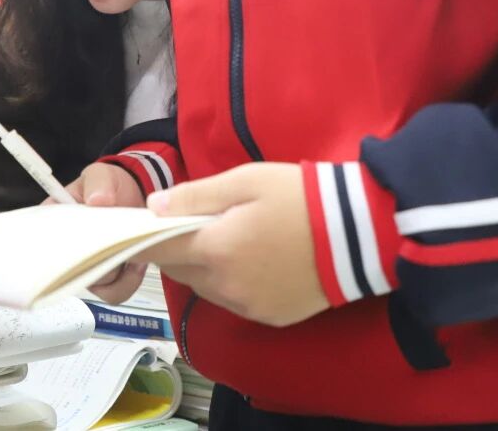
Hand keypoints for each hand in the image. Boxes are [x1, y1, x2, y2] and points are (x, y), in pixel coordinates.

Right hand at [45, 162, 147, 303]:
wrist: (137, 198)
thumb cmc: (109, 186)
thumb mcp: (101, 176)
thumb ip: (99, 184)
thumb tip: (97, 200)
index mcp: (53, 223)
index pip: (44, 244)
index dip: (62, 250)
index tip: (88, 243)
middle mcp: (63, 251)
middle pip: (69, 273)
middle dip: (97, 261)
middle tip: (118, 243)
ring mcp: (84, 268)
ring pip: (93, 286)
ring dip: (115, 271)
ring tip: (131, 251)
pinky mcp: (105, 281)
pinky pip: (112, 294)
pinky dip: (127, 281)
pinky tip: (136, 263)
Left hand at [139, 163, 328, 326]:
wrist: (361, 233)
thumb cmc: (300, 197)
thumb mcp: (244, 181)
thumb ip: (195, 196)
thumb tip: (153, 207)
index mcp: (215, 250)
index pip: (158, 251)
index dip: (143, 239)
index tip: (136, 227)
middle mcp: (226, 286)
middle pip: (180, 271)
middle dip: (178, 249)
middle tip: (195, 222)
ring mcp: (249, 307)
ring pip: (205, 288)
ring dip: (204, 267)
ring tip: (228, 238)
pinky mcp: (271, 317)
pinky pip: (233, 301)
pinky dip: (231, 283)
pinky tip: (252, 261)